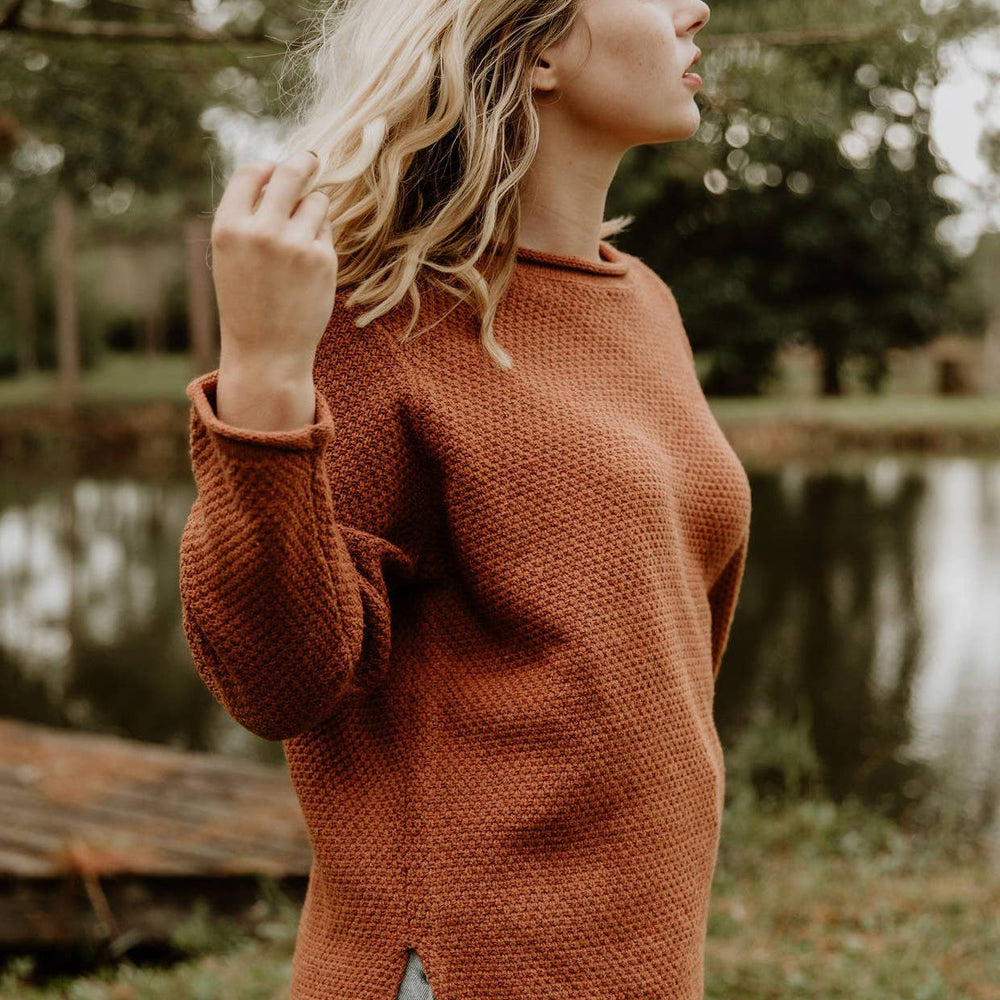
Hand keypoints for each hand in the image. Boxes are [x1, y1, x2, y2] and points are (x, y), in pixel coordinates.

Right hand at [211, 150, 336, 376]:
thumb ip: (248, 215)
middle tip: (311, 160)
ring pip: (316, 201)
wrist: (267, 351)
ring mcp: (295, 245)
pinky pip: (327, 230)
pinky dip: (321, 238)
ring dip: (313, 208)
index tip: (277, 169)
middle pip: (290, 173)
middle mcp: (262, 231)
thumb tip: (279, 173)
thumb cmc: (247, 301)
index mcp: (229, 227)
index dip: (267, 167)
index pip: (252, 172)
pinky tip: (308, 264)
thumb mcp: (232, 255)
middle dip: (303, 163)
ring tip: (300, 236)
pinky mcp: (323, 260)